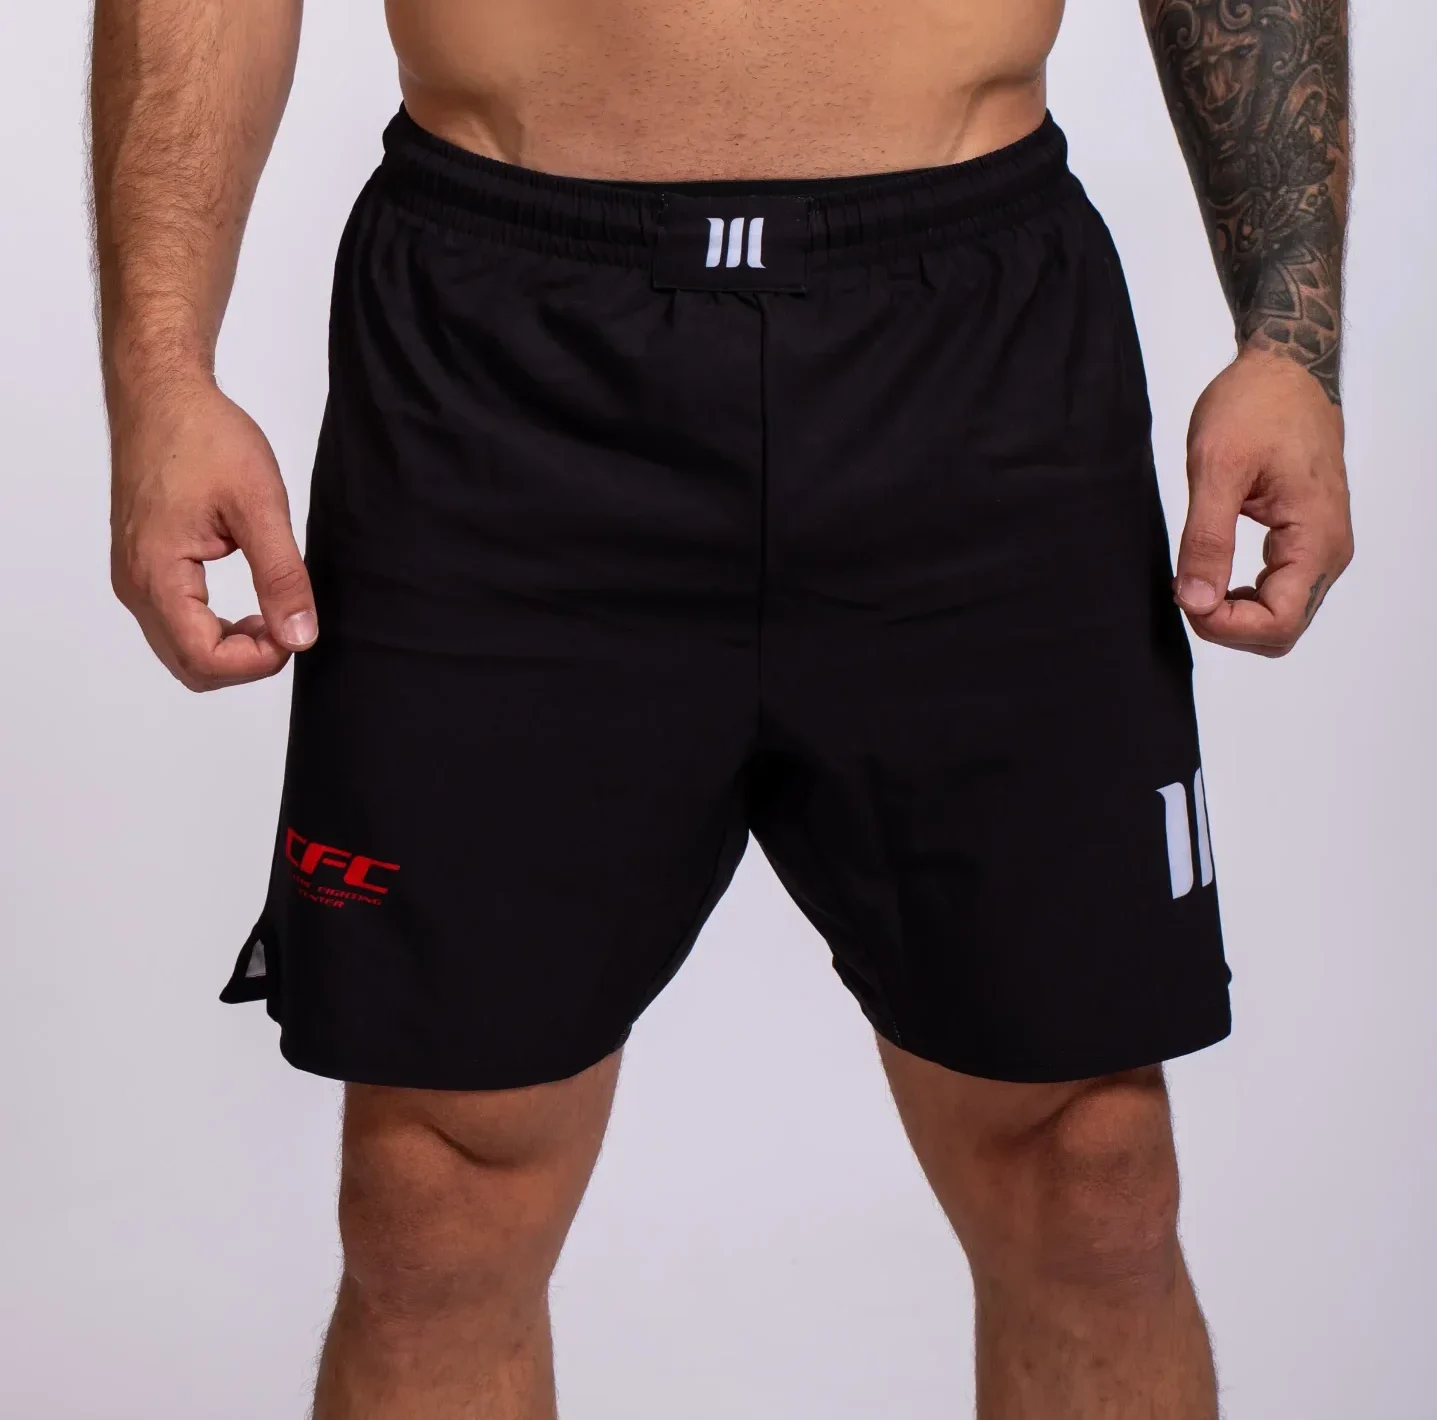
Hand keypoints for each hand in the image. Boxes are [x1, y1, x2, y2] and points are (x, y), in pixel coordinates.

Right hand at [110, 380, 317, 690]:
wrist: (162, 396)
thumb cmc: (204, 437)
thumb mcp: (259, 505)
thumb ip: (281, 575)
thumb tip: (299, 636)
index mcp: (156, 573)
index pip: (204, 658)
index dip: (257, 661)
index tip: (294, 632)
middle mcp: (135, 583)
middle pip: (189, 665)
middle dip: (245, 662)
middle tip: (287, 626)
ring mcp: (133, 576)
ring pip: (181, 648)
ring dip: (231, 648)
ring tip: (273, 614)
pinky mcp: (142, 566)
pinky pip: (175, 622)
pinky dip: (214, 629)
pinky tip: (250, 606)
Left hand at [1172, 350, 1352, 656]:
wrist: (1284, 368)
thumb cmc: (1257, 405)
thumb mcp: (1217, 469)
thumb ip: (1207, 539)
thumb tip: (1196, 600)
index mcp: (1316, 539)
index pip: (1279, 623)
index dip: (1225, 626)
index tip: (1185, 596)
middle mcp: (1329, 551)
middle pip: (1282, 630)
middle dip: (1227, 625)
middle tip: (1185, 588)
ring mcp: (1321, 546)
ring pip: (1281, 616)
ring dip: (1234, 613)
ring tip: (1195, 577)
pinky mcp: (1307, 538)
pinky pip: (1280, 591)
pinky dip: (1243, 596)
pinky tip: (1211, 569)